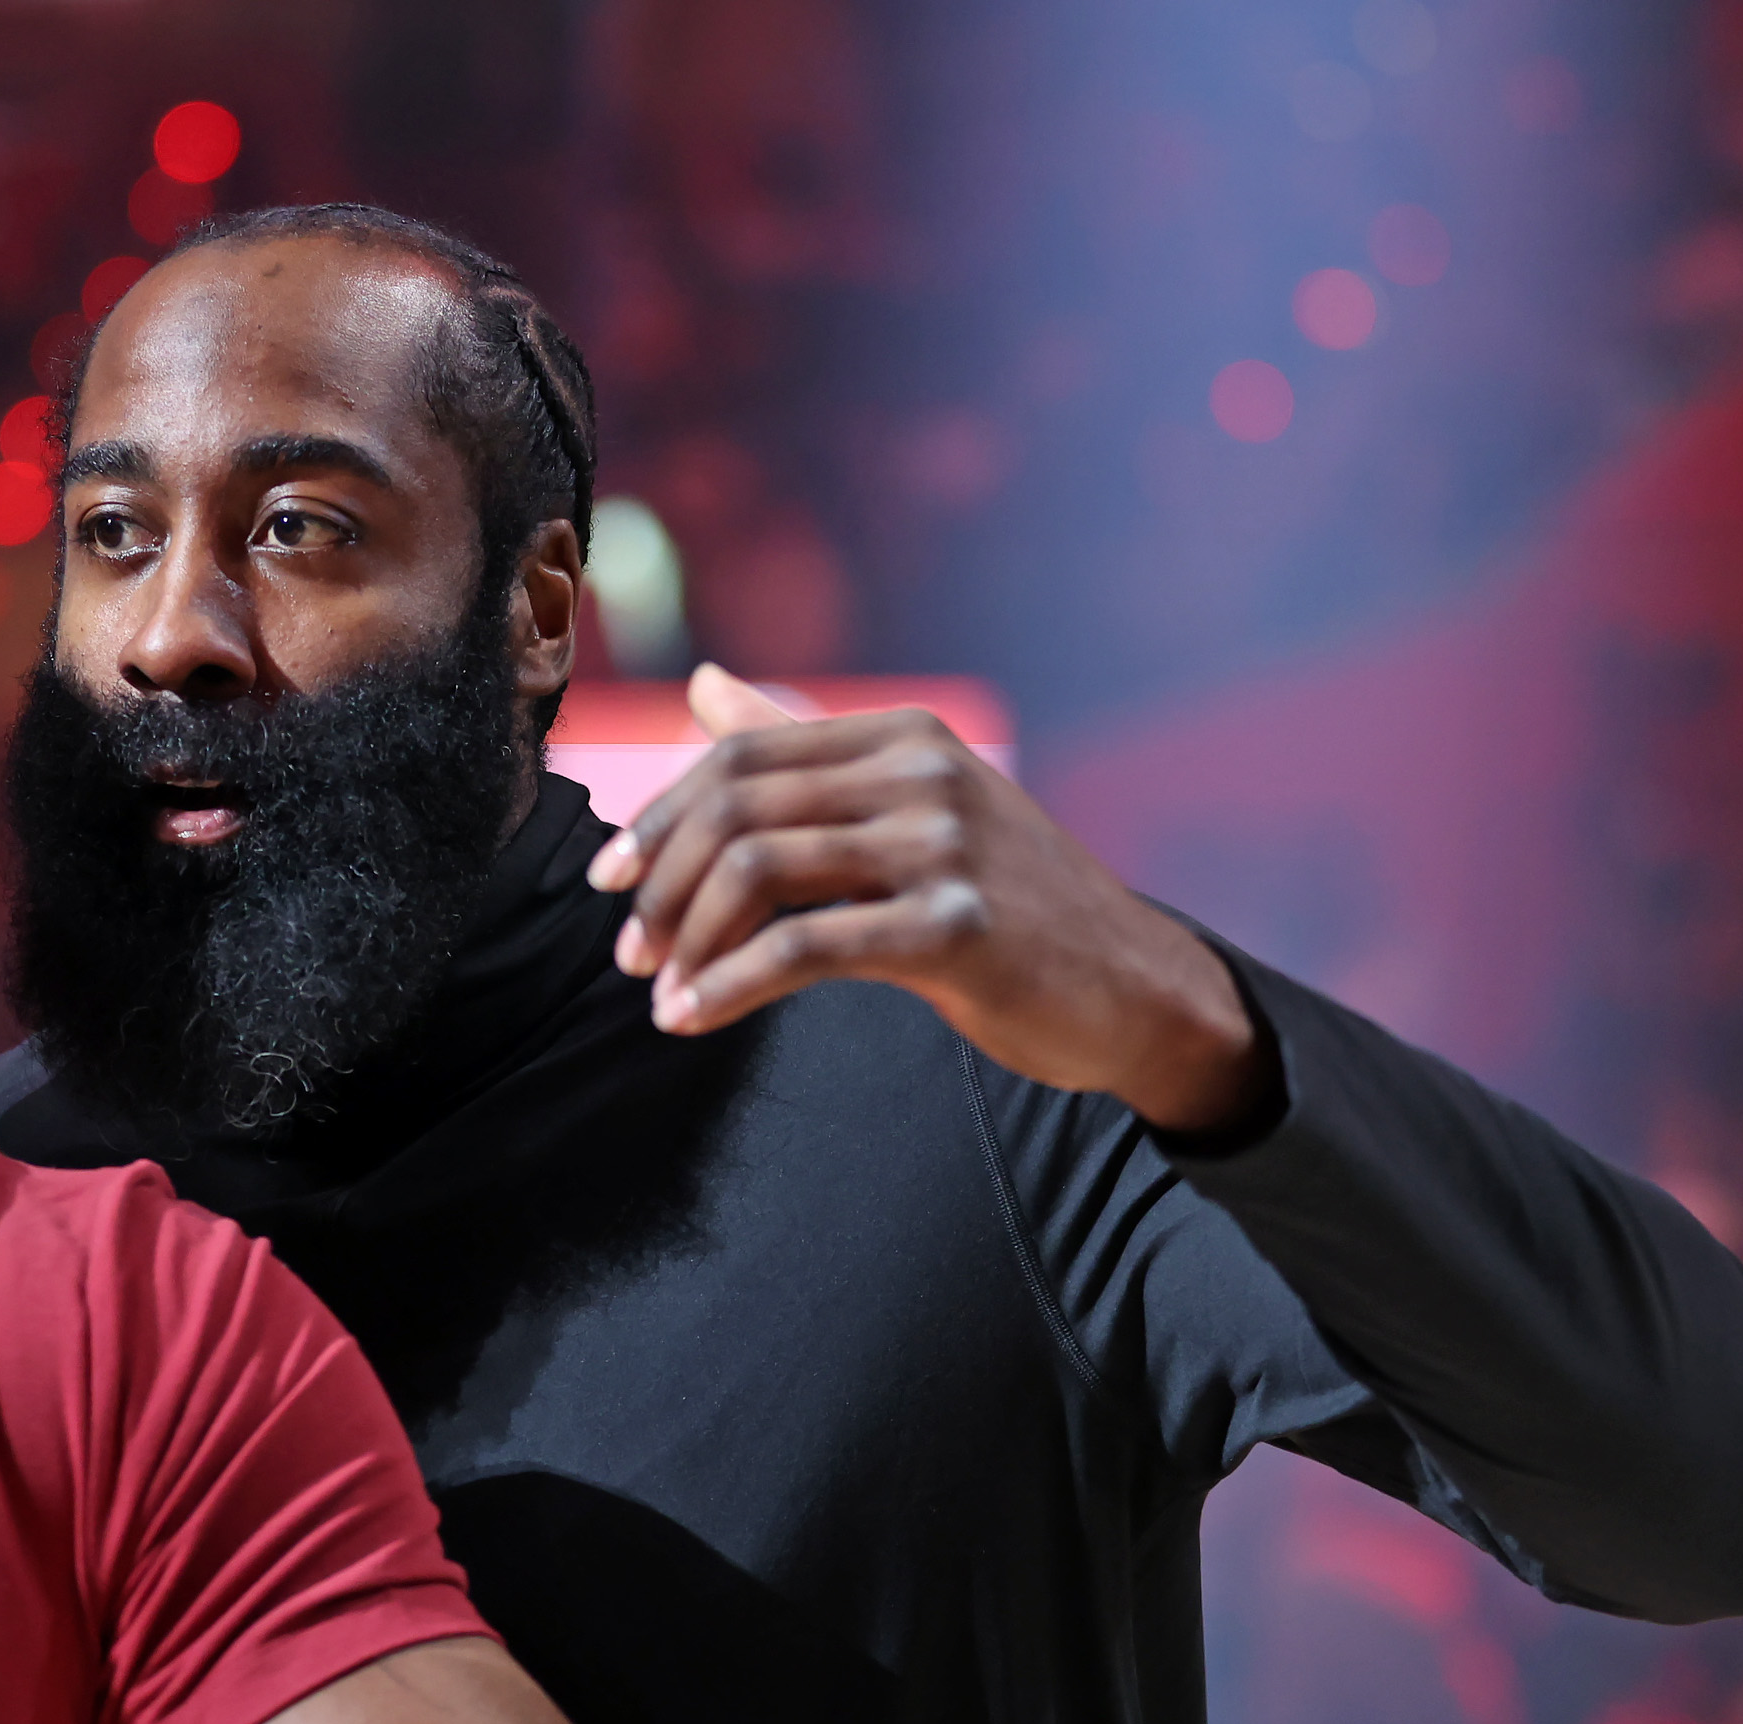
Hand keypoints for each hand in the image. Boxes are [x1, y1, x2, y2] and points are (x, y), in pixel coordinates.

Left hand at [586, 665, 1272, 1133]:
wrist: (1133, 988)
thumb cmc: (1009, 905)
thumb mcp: (912, 809)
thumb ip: (805, 751)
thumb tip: (701, 686)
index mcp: (904, 735)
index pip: (740, 755)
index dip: (659, 817)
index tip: (610, 880)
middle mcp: (924, 772)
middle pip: (737, 808)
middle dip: (662, 883)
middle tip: (630, 952)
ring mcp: (945, 846)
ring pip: (759, 872)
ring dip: (687, 940)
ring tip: (659, 992)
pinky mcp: (957, 928)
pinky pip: (804, 947)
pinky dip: (729, 986)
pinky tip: (695, 1018)